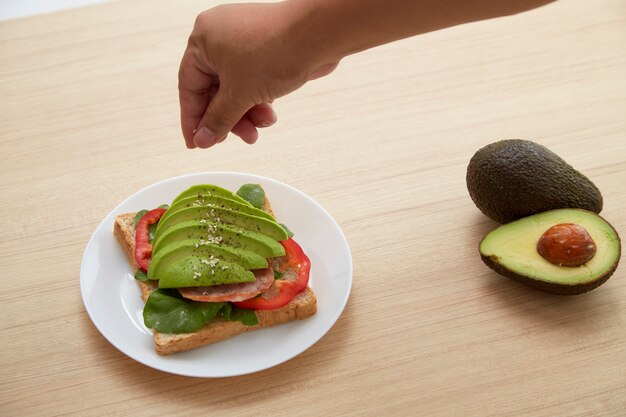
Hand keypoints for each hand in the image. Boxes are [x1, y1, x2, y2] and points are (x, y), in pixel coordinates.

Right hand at [178, 3, 337, 147]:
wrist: (317, 35)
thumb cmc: (275, 51)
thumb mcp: (239, 94)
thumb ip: (218, 119)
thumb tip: (203, 138)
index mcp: (202, 40)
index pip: (189, 86)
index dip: (193, 119)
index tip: (196, 142)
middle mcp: (220, 38)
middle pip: (214, 91)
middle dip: (228, 118)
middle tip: (237, 137)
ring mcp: (243, 43)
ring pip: (236, 90)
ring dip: (246, 114)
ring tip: (258, 128)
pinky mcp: (264, 51)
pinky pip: (252, 82)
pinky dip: (258, 101)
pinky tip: (269, 115)